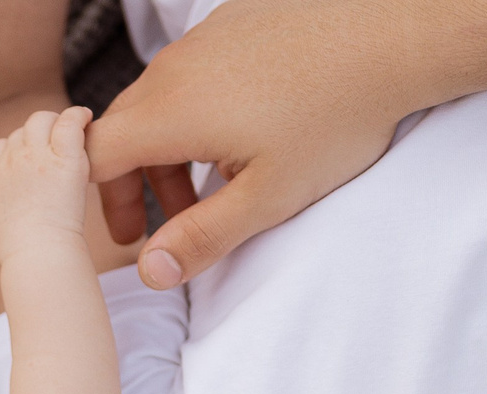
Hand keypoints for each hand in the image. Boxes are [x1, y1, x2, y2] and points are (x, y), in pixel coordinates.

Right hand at [0, 107, 100, 262]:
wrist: (36, 254)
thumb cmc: (26, 251)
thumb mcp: (4, 222)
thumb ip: (10, 200)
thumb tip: (24, 201)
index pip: (1, 146)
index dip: (19, 149)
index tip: (34, 161)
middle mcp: (11, 159)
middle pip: (22, 130)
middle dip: (39, 135)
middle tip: (59, 147)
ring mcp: (35, 155)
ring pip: (42, 120)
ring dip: (57, 123)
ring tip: (75, 133)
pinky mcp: (63, 156)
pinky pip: (69, 121)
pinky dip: (79, 115)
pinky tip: (87, 118)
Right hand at [85, 0, 432, 286]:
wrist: (393, 34)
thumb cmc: (335, 118)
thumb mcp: (269, 196)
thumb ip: (203, 237)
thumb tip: (152, 273)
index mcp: (170, 112)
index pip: (93, 155)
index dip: (101, 200)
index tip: (132, 234)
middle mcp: (174, 68)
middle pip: (122, 128)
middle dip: (137, 181)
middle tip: (172, 223)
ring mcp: (203, 39)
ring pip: (159, 98)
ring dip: (173, 147)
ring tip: (220, 180)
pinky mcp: (232, 21)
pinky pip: (194, 70)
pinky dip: (199, 108)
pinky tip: (247, 128)